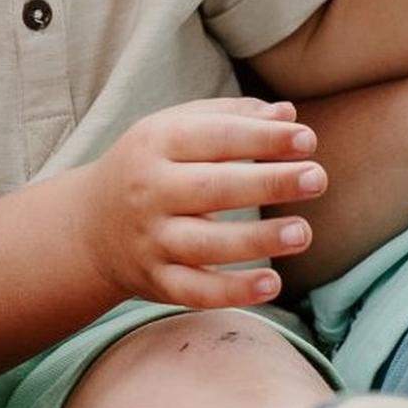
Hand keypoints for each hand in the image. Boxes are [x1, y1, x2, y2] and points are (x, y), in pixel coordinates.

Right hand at [77, 98, 326, 309]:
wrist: (89, 226)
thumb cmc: (150, 166)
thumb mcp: (175, 129)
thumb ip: (232, 117)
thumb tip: (289, 115)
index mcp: (156, 144)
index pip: (215, 137)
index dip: (263, 138)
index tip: (308, 139)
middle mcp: (150, 192)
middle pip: (213, 189)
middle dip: (268, 184)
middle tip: (318, 178)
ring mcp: (152, 240)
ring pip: (206, 244)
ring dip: (258, 240)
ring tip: (303, 232)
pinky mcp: (157, 281)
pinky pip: (196, 291)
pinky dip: (233, 291)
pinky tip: (273, 284)